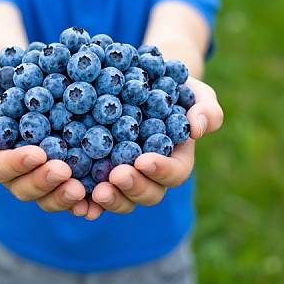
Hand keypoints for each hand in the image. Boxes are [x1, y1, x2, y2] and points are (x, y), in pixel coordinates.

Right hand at [0, 77, 87, 214]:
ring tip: (81, 191)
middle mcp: (16, 171)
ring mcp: (40, 174)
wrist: (24, 77)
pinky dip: (84, 203)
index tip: (37, 153)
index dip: (16, 164)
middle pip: (25, 188)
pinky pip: (72, 193)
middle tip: (64, 171)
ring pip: (49, 196)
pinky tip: (96, 203)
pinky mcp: (66, 172)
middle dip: (43, 183)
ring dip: (63, 197)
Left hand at [83, 76, 223, 219]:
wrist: (140, 80)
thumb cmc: (173, 88)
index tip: (144, 160)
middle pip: (148, 193)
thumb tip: (198, 128)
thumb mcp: (195, 93)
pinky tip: (77, 204)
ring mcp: (125, 174)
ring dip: (111, 199)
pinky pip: (94, 193)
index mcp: (176, 158)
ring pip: (121, 198)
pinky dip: (87, 203)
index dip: (161, 170)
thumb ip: (206, 110)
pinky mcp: (99, 170)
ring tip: (97, 192)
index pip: (174, 173)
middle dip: (133, 187)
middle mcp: (150, 173)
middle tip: (117, 176)